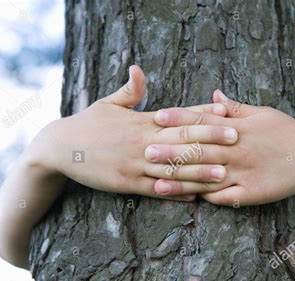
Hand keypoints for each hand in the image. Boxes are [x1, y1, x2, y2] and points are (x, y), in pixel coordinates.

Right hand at [26, 66, 238, 200]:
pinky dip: (177, 193)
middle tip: (236, 139)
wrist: (59, 149)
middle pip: (182, 140)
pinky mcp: (127, 184)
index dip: (203, 114)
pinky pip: (157, 190)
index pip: (178, 116)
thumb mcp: (108, 104)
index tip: (225, 112)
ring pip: (174, 169)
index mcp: (142, 121)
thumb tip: (138, 69)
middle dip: (210, 140)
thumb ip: (129, 90)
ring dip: (200, 172)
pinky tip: (195, 197)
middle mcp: (143, 142)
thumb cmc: (88, 124)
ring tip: (224, 173)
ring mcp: (136, 165)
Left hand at [151, 90, 294, 204]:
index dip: (180, 119)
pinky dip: (209, 198)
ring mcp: (245, 174)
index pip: (204, 122)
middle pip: (200, 152)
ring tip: (158, 184)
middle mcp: (238, 151)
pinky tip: (190, 201)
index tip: (157, 117)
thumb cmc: (287, 131)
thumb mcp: (263, 113)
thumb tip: (214, 95)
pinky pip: (227, 198)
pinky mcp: (253, 194)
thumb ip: (236, 107)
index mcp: (239, 129)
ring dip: (181, 182)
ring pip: (208, 178)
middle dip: (171, 152)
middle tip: (145, 151)